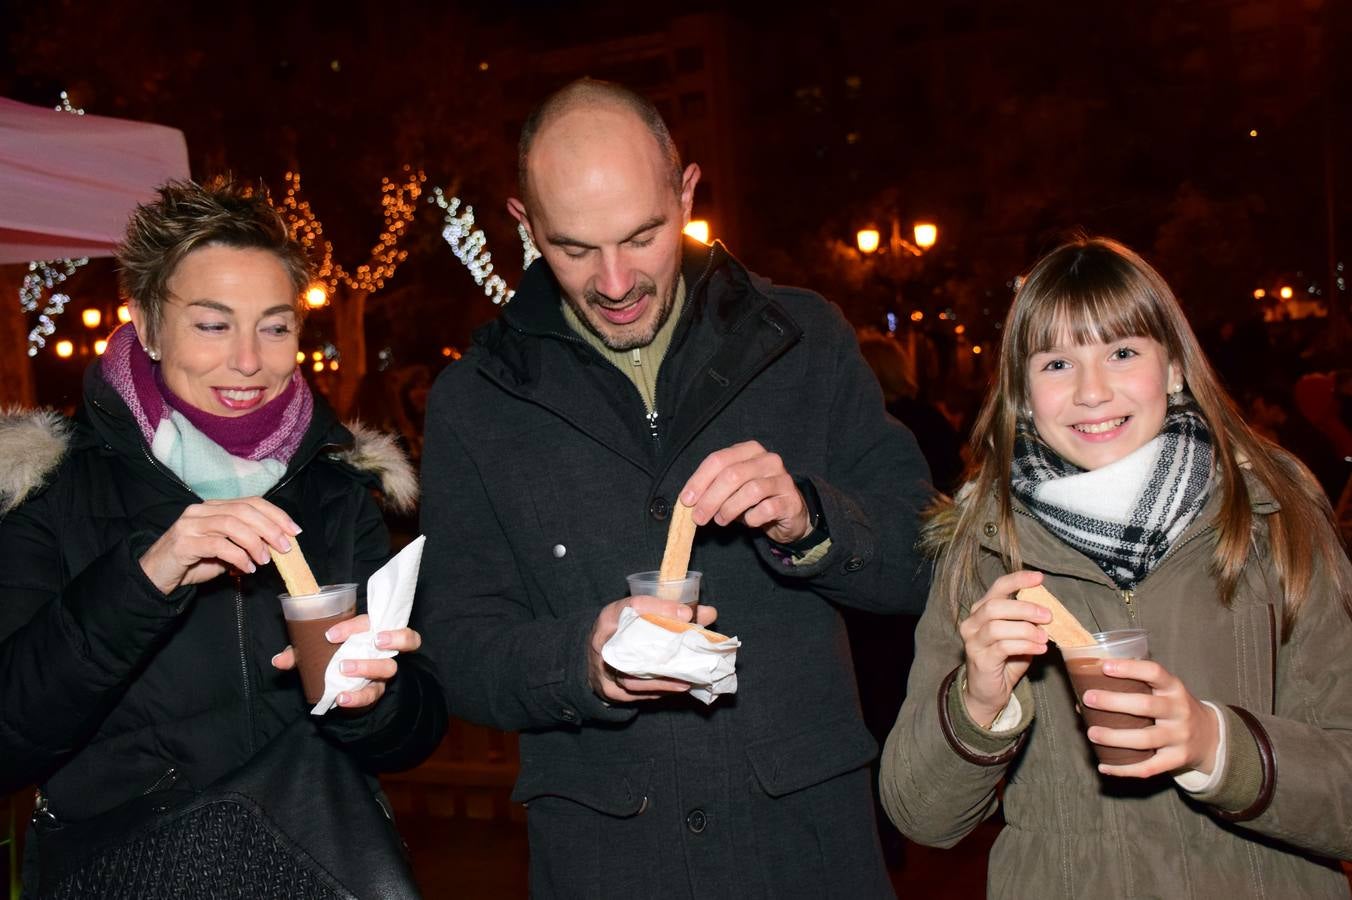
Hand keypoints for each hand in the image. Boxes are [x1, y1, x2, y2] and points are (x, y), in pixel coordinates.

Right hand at [139, 497, 301, 594]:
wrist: (156, 576)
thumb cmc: (194, 563)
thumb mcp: (225, 551)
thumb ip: (246, 544)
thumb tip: (276, 546)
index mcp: (214, 507)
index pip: (251, 502)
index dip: (276, 514)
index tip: (294, 531)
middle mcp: (202, 510)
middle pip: (244, 510)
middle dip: (270, 528)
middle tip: (285, 548)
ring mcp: (190, 524)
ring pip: (232, 524)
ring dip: (255, 543)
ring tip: (265, 560)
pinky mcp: (183, 543)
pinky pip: (218, 545)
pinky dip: (238, 556)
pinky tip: (247, 568)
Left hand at [271, 614, 423, 708]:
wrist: (341, 683)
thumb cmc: (333, 655)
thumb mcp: (316, 650)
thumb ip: (300, 653)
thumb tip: (278, 661)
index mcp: (370, 629)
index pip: (371, 621)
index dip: (353, 626)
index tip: (329, 635)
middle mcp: (383, 647)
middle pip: (401, 639)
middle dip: (381, 642)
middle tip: (351, 647)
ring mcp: (384, 669)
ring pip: (390, 667)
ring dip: (368, 668)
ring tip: (345, 671)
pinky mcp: (378, 689)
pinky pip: (374, 693)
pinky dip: (357, 697)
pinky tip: (341, 698)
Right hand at [588, 596, 720, 702]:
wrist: (592, 658)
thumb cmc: (620, 633)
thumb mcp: (638, 615)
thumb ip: (670, 613)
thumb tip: (709, 614)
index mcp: (610, 617)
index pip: (633, 606)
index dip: (660, 608)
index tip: (688, 613)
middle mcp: (602, 642)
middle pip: (631, 646)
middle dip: (664, 651)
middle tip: (691, 654)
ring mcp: (602, 669)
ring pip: (632, 678)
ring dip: (662, 681)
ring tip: (687, 681)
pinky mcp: (609, 690)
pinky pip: (634, 694)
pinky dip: (657, 691)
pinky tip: (674, 688)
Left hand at [680, 441, 808, 543]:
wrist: (788, 512)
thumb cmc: (755, 499)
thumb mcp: (732, 489)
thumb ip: (713, 488)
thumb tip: (689, 501)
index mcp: (749, 450)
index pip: (719, 459)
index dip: (699, 480)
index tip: (686, 500)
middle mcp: (768, 460)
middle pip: (732, 474)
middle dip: (710, 498)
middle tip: (698, 517)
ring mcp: (782, 479)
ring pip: (750, 491)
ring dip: (729, 509)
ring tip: (721, 520)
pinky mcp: (790, 500)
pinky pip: (767, 509)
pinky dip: (752, 518)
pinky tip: (748, 522)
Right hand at [958, 570, 1050, 725]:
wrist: (988, 692)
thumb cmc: (1005, 660)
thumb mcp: (1019, 636)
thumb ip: (1028, 622)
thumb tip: (1048, 611)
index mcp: (982, 610)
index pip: (997, 587)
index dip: (1018, 580)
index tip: (1039, 578)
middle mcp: (972, 622)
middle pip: (995, 606)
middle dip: (1025, 608)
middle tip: (1048, 616)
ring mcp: (973, 641)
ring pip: (997, 626)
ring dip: (1026, 630)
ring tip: (1044, 638)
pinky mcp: (980, 659)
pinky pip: (1002, 647)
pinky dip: (1024, 646)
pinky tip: (1039, 649)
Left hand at [1083, 659, 1220, 778]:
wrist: (1210, 736)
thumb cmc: (1172, 708)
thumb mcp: (1163, 692)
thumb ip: (1132, 690)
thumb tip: (1083, 700)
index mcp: (1174, 688)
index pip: (1154, 672)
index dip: (1129, 668)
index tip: (1104, 666)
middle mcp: (1179, 710)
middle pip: (1146, 705)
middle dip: (1114, 702)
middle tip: (1088, 698)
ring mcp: (1180, 736)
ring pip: (1145, 738)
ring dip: (1115, 737)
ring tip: (1091, 733)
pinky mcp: (1178, 759)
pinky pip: (1149, 768)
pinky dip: (1124, 769)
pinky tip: (1104, 766)